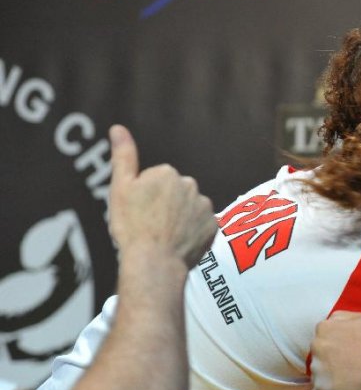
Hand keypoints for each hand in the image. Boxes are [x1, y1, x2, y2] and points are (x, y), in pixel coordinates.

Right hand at [108, 125, 216, 267]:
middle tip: (151, 225)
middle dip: (165, 205)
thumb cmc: (132, 226)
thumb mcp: (120, 188)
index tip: (139, 213)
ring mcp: (204, 206)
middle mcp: (190, 185)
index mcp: (167, 173)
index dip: (145, 198)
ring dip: (181, 218)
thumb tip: (118, 128)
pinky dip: (194, 232)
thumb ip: (123, 156)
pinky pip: (202, 225)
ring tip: (165, 235)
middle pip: (175, 193)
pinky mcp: (214, 225)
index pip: (157, 181)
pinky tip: (180, 242)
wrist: (154, 261)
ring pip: (190, 208)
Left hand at [309, 311, 360, 389]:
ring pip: (319, 376)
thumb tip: (333, 323)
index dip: (335, 347)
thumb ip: (341, 318)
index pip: (323, 338)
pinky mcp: (320, 389)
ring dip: (330, 379)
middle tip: (348, 368)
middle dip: (329, 362)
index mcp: (324, 328)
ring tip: (348, 383)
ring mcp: (316, 369)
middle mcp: (316, 346)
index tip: (346, 353)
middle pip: (319, 356)